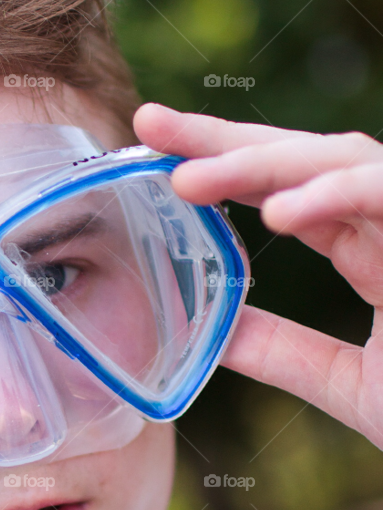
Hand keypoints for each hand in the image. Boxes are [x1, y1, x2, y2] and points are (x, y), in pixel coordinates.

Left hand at [134, 102, 382, 450]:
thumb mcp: (350, 386)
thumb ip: (284, 354)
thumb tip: (211, 332)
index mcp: (373, 249)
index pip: (288, 191)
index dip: (222, 168)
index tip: (152, 153)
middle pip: (306, 158)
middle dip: (227, 138)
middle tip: (149, 123)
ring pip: (346, 161)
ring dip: (264, 164)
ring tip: (187, 179)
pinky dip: (338, 195)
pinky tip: (279, 213)